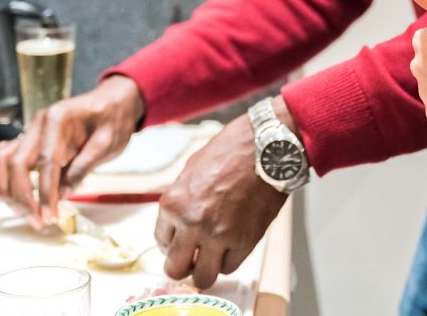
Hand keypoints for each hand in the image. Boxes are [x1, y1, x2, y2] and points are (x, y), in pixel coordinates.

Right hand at [0, 74, 144, 227]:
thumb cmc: (112, 120)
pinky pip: (2, 157)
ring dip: (7, 190)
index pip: (46, 162)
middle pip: (17, 163)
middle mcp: (38, 123)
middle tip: (38, 221)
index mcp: (59, 120)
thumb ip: (83, 166)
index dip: (45, 193)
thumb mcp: (107, 142)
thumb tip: (62, 194)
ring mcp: (31, 130)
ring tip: (23, 213)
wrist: (112, 102)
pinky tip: (4, 195)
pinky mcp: (29, 139)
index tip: (49, 217)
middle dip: (23, 197)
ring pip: (3, 160)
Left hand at [154, 107, 290, 288]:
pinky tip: (230, 246)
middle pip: (175, 269)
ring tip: (210, 258)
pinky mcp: (244, 242)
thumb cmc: (230, 152)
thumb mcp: (192, 171)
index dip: (171, 242)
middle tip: (190, 260)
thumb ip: (182, 201)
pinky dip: (228, 260)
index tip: (180, 241)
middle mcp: (192, 224)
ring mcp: (219, 236)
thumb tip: (178, 224)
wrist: (265, 148)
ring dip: (204, 270)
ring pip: (202, 278)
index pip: (161, 240)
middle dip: (181, 267)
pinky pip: (229, 267)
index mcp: (174, 203)